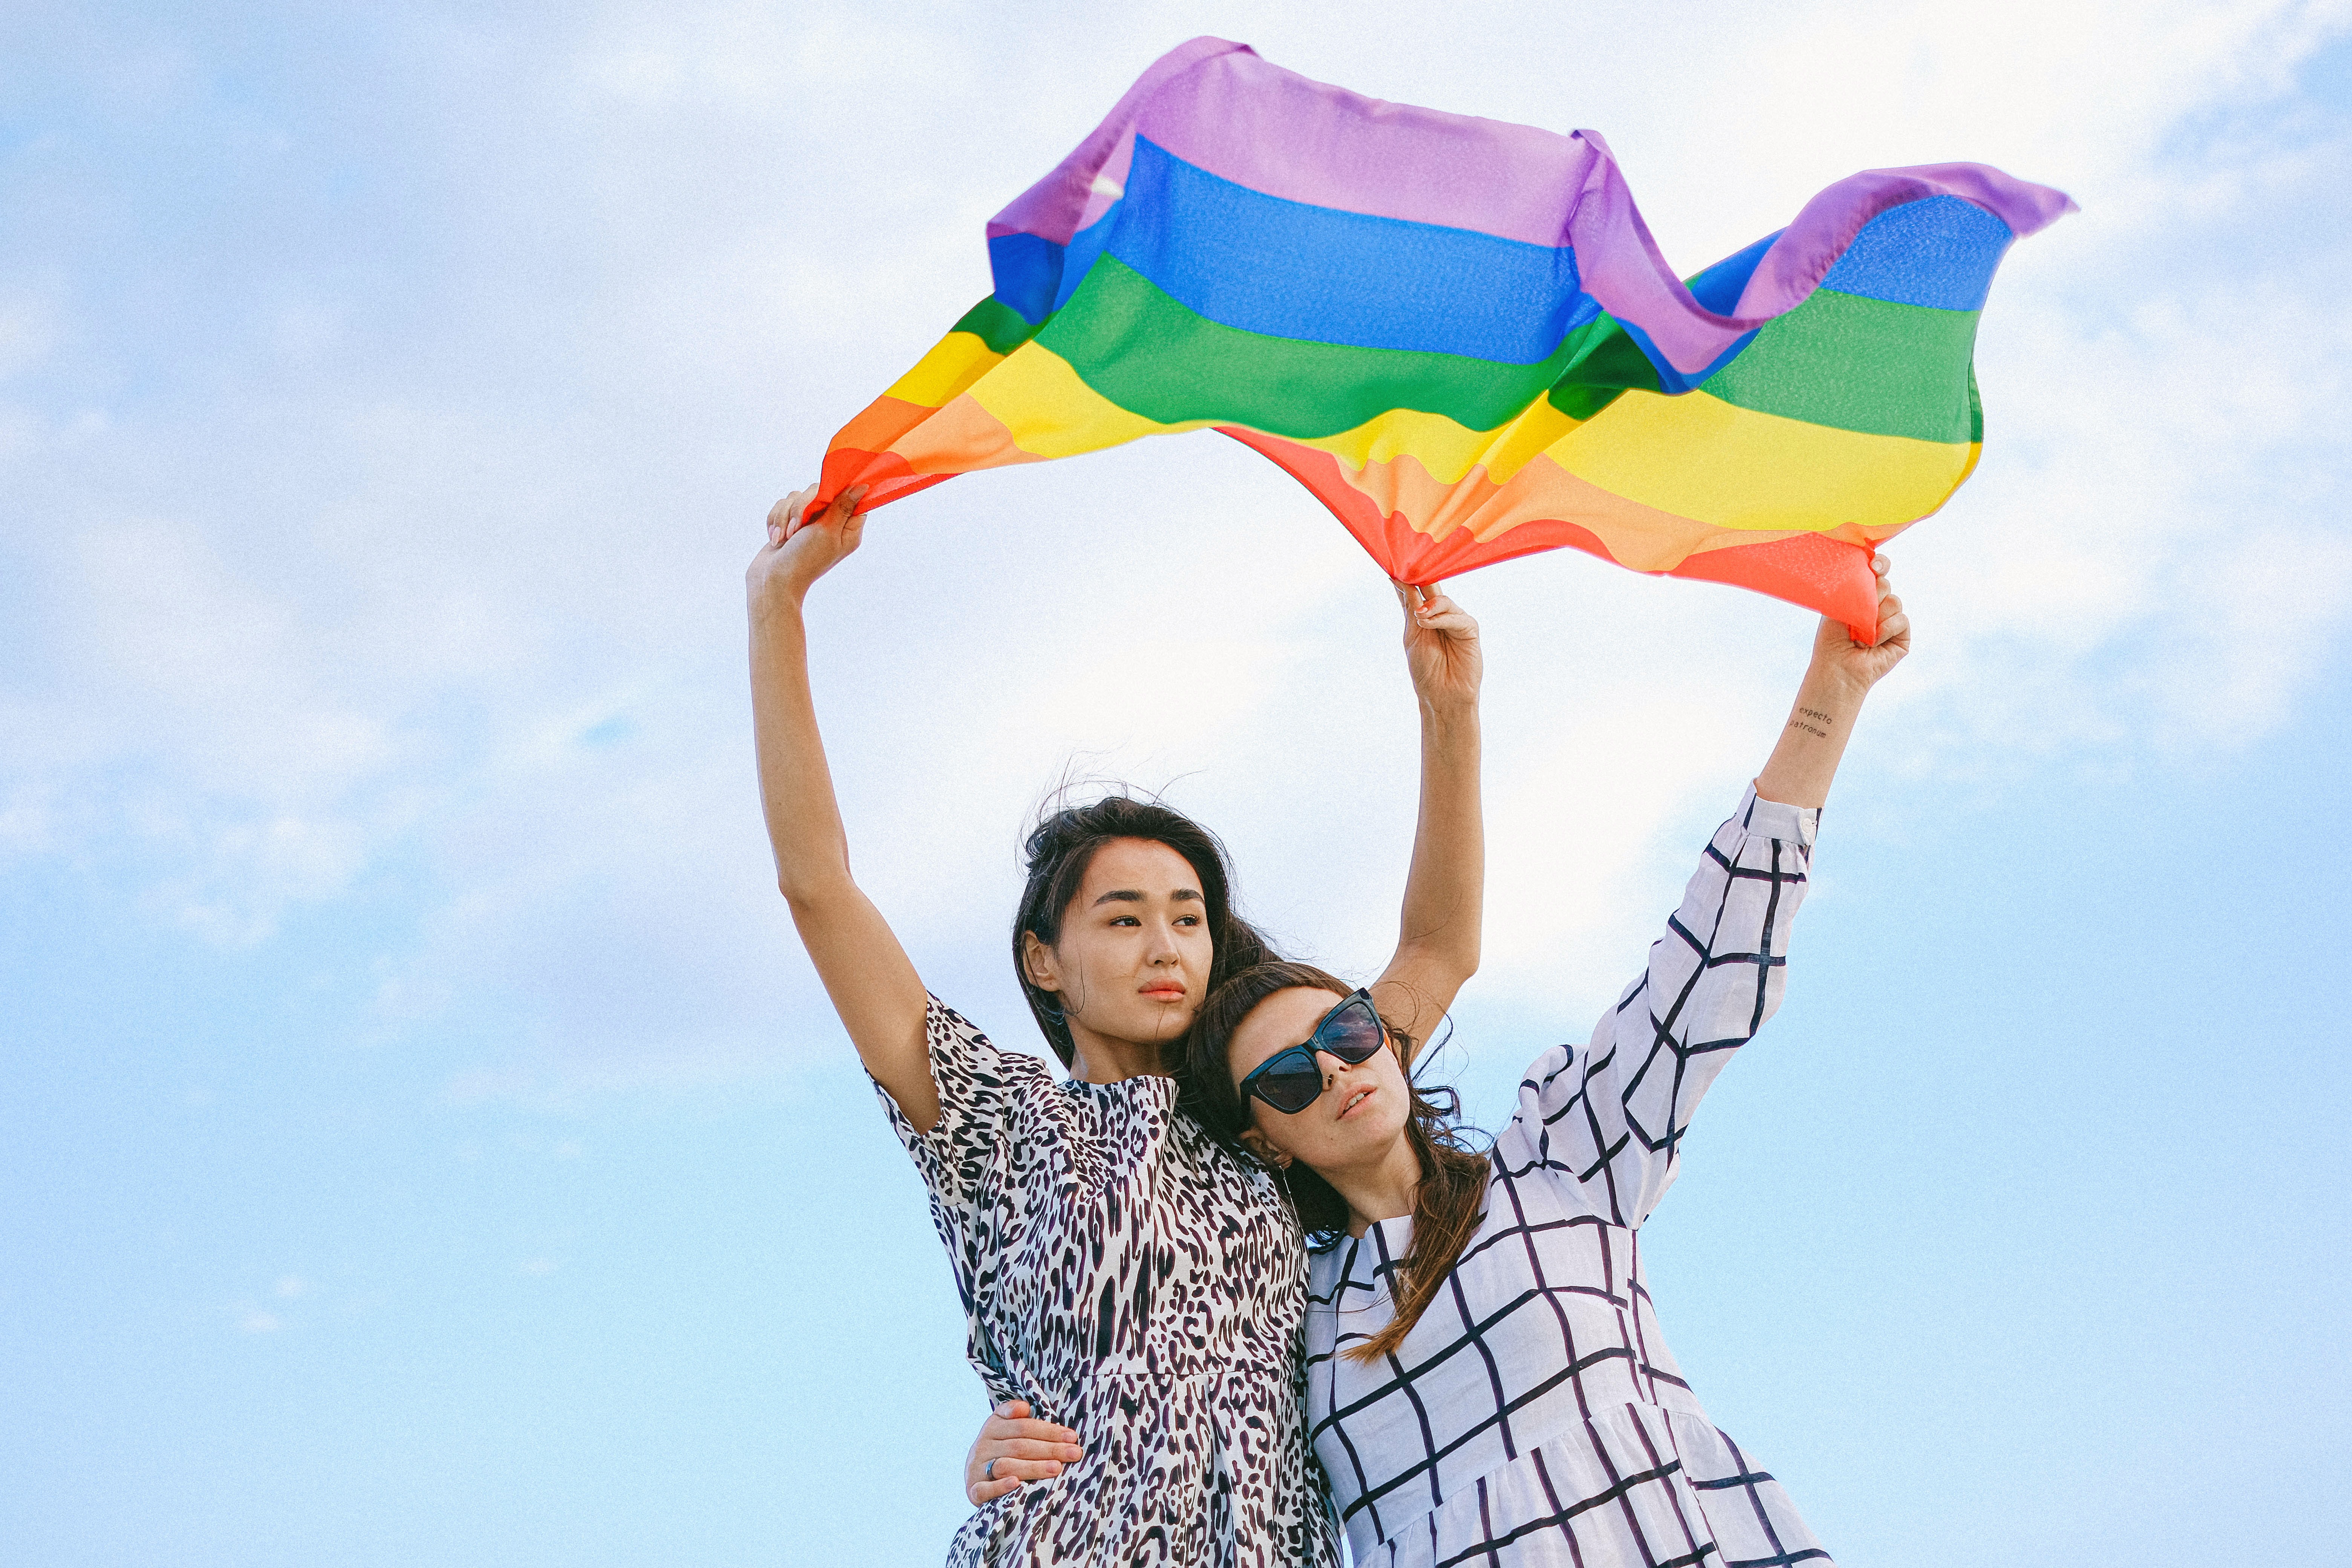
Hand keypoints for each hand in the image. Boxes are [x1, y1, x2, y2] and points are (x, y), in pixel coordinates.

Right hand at [746, 482, 868, 616]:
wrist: (773, 580)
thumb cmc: (804, 559)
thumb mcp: (827, 531)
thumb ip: (842, 507)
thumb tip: (862, 486)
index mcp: (847, 529)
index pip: (850, 498)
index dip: (837, 492)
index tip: (823, 497)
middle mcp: (830, 523)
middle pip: (818, 491)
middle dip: (800, 507)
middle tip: (796, 529)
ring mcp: (809, 523)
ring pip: (795, 497)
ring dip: (785, 516)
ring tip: (784, 538)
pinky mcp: (789, 523)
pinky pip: (781, 506)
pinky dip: (776, 521)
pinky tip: (776, 539)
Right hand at [964, 1399, 1081, 1506]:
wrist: (974, 1477)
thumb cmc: (1002, 1450)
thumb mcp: (1005, 1428)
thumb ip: (1016, 1416)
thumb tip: (1024, 1407)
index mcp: (993, 1427)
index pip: (1022, 1426)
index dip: (1048, 1430)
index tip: (1072, 1437)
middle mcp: (983, 1446)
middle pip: (1019, 1446)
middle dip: (1050, 1449)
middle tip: (1074, 1453)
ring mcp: (976, 1469)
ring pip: (1005, 1465)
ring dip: (1033, 1467)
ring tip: (1056, 1468)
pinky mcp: (973, 1490)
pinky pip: (984, 1489)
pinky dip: (1000, 1487)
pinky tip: (1016, 1483)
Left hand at [1396, 581, 1480, 709]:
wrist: (1441, 695)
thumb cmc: (1424, 668)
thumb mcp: (1412, 633)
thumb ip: (1410, 606)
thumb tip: (1399, 579)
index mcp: (1422, 616)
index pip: (1414, 591)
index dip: (1405, 578)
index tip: (1393, 566)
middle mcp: (1440, 614)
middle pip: (1431, 589)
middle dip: (1421, 579)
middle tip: (1410, 571)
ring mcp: (1455, 620)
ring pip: (1444, 600)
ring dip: (1430, 606)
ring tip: (1419, 616)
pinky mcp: (1469, 629)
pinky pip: (1457, 617)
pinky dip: (1441, 618)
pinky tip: (1428, 623)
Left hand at [1810, 554, 1909, 694]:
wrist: (1837, 667)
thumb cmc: (1831, 640)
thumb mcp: (1836, 608)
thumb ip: (1852, 588)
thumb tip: (1868, 568)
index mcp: (1862, 596)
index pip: (1877, 571)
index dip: (1880, 564)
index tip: (1875, 565)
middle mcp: (1879, 606)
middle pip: (1886, 584)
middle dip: (1871, 596)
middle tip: (1857, 615)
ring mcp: (1892, 620)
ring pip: (1894, 601)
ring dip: (1875, 618)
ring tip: (1860, 635)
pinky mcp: (1902, 635)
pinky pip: (1901, 619)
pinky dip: (1885, 630)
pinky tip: (1873, 643)